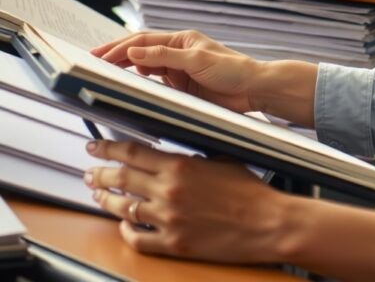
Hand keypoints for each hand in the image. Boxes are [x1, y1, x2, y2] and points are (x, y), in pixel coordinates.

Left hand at [84, 140, 288, 262]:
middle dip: (100, 175)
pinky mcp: (174, 244)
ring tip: (100, 197)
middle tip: (90, 173)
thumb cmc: (249, 190)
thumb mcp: (220, 159)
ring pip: (124, 208)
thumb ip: (192, 156)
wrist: (266, 222)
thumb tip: (174, 154)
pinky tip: (124, 224)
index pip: (133, 153)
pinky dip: (126, 231)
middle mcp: (169, 192)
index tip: (95, 148)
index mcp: (180, 166)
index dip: (109, 149)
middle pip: (122, 180)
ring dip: (107, 201)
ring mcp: (169, 220)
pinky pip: (138, 239)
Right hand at [91, 30, 258, 112]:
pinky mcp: (181, 87)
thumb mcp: (197, 61)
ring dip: (125, 68)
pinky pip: (155, 83)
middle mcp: (177, 52)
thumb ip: (164, 57)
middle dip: (116, 54)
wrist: (252, 89)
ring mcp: (178, 70)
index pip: (143, 42)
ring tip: (103, 71)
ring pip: (145, 67)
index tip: (100, 55)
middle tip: (93, 60)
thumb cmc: (232, 69)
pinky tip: (128, 85)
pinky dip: (139, 83)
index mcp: (181, 40)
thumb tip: (134, 53)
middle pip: (140, 52)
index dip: (120, 47)